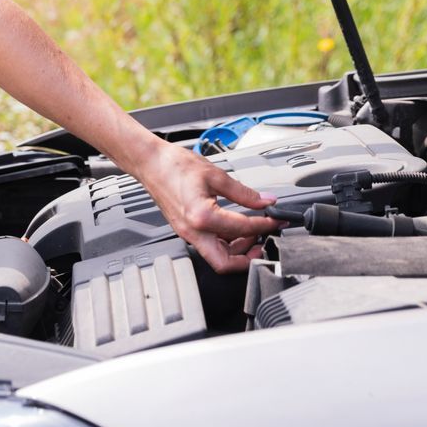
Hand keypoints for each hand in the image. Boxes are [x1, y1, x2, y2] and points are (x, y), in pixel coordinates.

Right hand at [129, 141, 282, 272]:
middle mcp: (193, 231)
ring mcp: (188, 233)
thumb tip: (265, 202)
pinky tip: (236, 230)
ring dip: (238, 251)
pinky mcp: (186, 230)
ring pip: (217, 257)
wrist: (151, 163)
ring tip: (253, 235)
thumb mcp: (215, 175)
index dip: (264, 225)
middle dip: (248, 258)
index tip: (275, 220)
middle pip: (224, 263)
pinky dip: (226, 243)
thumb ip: (244, 193)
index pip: (242, 229)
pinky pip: (209, 246)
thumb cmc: (174, 166)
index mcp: (202, 217)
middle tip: (264, 244)